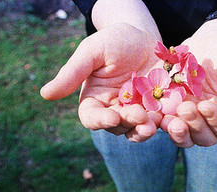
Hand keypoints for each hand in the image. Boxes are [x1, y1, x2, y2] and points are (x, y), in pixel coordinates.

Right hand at [40, 24, 161, 141]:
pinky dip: (165, 124)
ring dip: (145, 130)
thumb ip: (72, 74)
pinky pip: (161, 123)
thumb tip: (44, 94)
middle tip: (139, 116)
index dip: (100, 121)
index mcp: (94, 101)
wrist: (146, 36)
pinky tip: (172, 119)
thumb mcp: (92, 52)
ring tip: (154, 123)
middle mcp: (115, 112)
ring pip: (138, 130)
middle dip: (128, 123)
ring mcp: (137, 113)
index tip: (111, 116)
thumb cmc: (113, 40)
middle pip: (117, 127)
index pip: (92, 118)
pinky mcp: (159, 111)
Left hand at [161, 32, 216, 147]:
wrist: (211, 39)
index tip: (207, 105)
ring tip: (169, 120)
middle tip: (185, 108)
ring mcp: (191, 118)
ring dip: (177, 131)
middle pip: (205, 138)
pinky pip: (166, 122)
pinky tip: (154, 114)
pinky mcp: (172, 110)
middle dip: (195, 126)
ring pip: (185, 136)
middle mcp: (212, 123)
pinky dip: (160, 122)